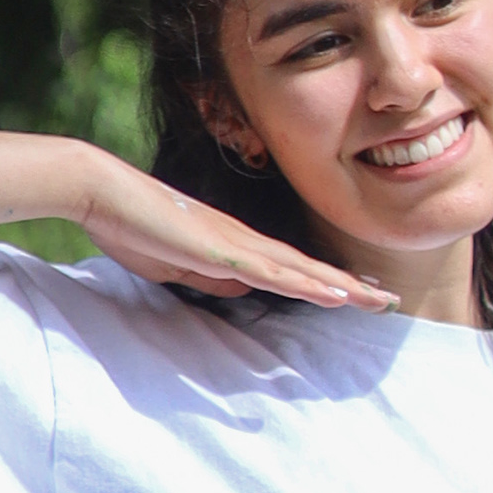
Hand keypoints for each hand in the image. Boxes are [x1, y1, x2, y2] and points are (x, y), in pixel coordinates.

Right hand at [75, 153, 393, 308]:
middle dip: (350, 284)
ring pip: (301, 270)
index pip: (290, 267)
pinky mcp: (223, 250)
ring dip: (342, 286)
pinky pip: (274, 272)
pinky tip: (337, 294)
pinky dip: (309, 284)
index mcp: (234, 245)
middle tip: (388, 298)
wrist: (105, 192)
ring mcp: (237, 243)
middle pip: (308, 267)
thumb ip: (211, 275)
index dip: (325, 280)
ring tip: (378, 300)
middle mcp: (245, 241)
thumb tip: (240, 288)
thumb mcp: (178, 265)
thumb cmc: (133, 226)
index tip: (358, 292)